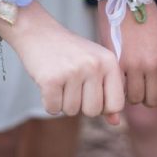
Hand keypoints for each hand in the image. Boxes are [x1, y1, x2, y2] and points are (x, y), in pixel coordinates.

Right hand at [8, 15, 124, 124]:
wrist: (40, 33)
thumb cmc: (72, 53)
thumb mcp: (96, 66)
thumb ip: (108, 92)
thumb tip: (116, 122)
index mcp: (110, 62)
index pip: (116, 104)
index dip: (103, 107)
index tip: (92, 94)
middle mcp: (94, 65)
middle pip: (93, 111)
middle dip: (81, 105)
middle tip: (72, 85)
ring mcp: (73, 71)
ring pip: (71, 111)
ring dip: (63, 102)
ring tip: (61, 80)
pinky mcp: (51, 79)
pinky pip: (53, 109)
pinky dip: (48, 102)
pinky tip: (49, 83)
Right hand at [97, 1, 156, 106]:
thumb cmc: (146, 21)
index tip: (155, 91)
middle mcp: (154, 64)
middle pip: (155, 100)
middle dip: (148, 99)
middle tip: (141, 90)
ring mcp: (136, 65)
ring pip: (137, 99)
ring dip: (133, 96)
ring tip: (130, 86)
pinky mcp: (117, 63)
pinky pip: (121, 90)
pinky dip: (121, 90)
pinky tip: (120, 80)